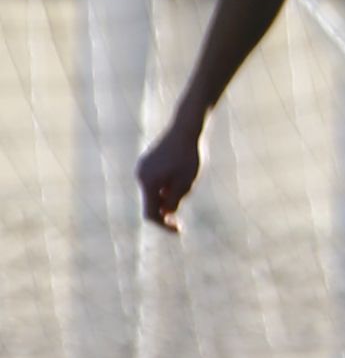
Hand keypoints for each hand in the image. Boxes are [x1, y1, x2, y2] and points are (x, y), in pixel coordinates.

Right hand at [136, 110, 204, 234]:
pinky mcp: (148, 162)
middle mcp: (141, 176)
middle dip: (170, 205)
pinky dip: (168, 183)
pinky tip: (182, 168)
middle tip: (188, 192)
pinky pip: (157, 180)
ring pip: (156, 191)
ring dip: (171, 193)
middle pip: (154, 202)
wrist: (187, 127)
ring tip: (188, 174)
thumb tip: (166, 213)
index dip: (164, 226)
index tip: (179, 230)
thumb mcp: (186, 183)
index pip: (151, 214)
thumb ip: (175, 201)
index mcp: (148, 183)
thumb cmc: (189, 156)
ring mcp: (143, 168)